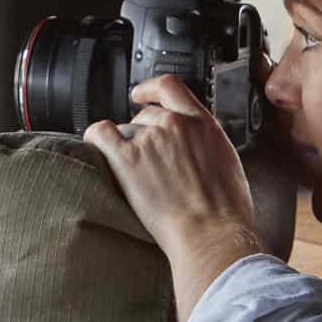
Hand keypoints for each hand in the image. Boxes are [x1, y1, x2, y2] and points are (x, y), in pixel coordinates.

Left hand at [83, 74, 267, 321]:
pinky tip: (98, 151)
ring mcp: (149, 139)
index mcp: (202, 124)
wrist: (212, 233)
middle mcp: (174, 125)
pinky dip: (95, 139)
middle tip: (145, 161)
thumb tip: (193, 146)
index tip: (140, 95)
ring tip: (134, 175)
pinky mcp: (126, 159)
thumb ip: (205, 143)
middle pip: (145, 116)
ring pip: (125, 130)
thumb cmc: (225, 210)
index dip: (150, 89)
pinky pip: (99, 134)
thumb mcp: (226, 162)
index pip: (170, 88)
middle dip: (142, 134)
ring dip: (125, 147)